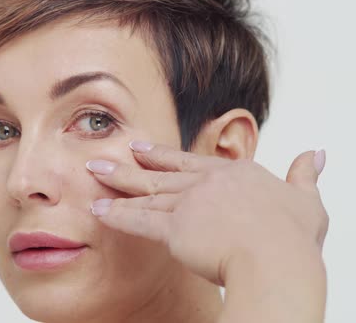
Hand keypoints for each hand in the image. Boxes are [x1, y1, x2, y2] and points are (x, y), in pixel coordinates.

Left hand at [86, 141, 327, 285]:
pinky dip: (118, 216)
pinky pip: (140, 221)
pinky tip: (99, 211)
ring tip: (93, 174)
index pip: (191, 162)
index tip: (144, 148)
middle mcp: (207, 183)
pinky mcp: (175, 229)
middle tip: (106, 155)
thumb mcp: (306, 200)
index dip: (164, 156)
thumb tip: (316, 153)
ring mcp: (189, 204)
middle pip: (161, 173)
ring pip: (145, 192)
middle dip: (130, 164)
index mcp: (235, 174)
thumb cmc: (294, 237)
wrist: (278, 259)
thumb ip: (304, 176)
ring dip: (117, 184)